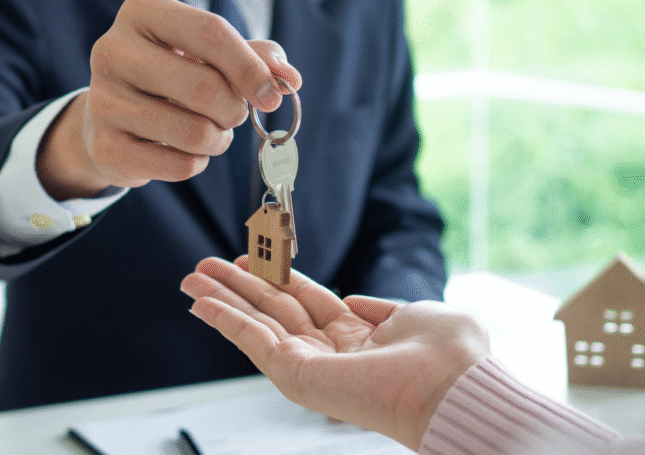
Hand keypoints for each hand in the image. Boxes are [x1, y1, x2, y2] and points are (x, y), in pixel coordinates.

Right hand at [38, 0, 300, 199]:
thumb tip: (290, 79)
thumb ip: (255, 58)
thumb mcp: (209, 52)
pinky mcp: (104, 147)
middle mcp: (112, 51)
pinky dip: (196, 162)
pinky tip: (182, 150)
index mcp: (142, 12)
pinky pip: (180, 165)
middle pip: (204, 86)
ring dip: (217, 140)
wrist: (111, 113)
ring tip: (207, 131)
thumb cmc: (171, 73)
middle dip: (234, 110)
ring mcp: (103, 101)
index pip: (210, 32)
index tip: (271, 95)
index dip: (250, 68)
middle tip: (233, 115)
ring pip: (194, 132)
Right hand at [180, 256, 489, 451]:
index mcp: (359, 337)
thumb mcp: (416, 313)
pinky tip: (200, 303)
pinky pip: (252, 341)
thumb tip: (353, 298)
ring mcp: (310, 365)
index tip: (249, 258)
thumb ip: (380, 305)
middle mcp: (330, 352)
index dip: (276, 277)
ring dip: (220, 300)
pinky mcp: (296, 375)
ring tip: (191, 279)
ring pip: (255, 323)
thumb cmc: (451, 356)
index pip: (305, 300)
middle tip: (204, 266)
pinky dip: (223, 320)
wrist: (453, 385)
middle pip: (272, 309)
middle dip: (237, 286)